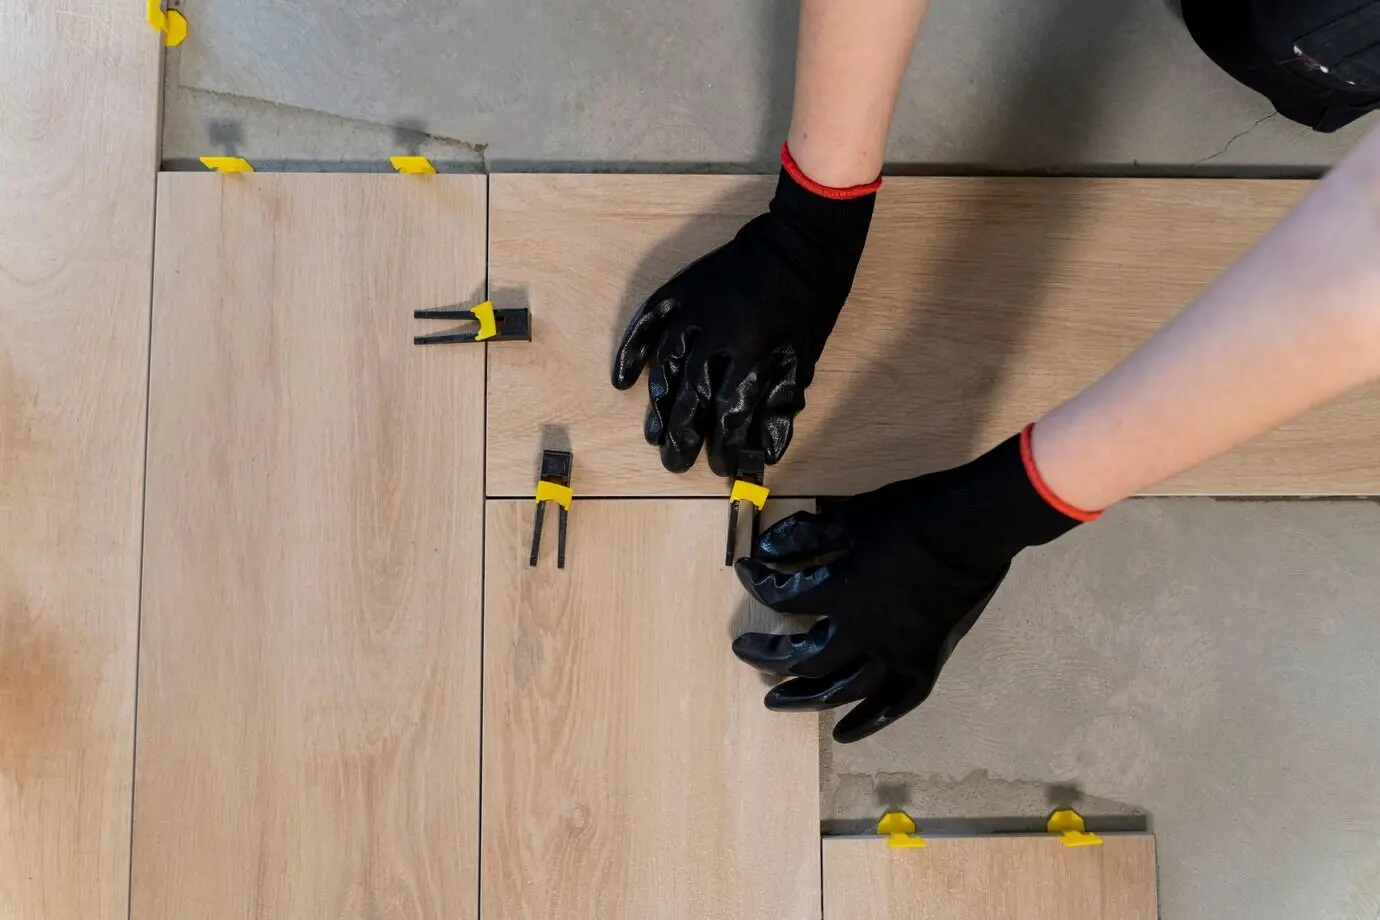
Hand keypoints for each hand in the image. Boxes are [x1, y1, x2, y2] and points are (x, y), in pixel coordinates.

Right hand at [610, 147, 876, 476]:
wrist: (799, 242)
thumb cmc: (807, 305)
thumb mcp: (804, 358)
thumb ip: (781, 403)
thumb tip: (767, 452)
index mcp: (752, 352)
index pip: (729, 414)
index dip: (725, 447)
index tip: (722, 468)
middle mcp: (715, 334)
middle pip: (691, 397)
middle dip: (682, 436)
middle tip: (675, 463)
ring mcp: (693, 310)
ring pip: (665, 367)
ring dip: (658, 405)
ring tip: (653, 435)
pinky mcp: (680, 291)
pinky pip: (647, 324)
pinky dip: (631, 352)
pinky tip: (622, 382)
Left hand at [733, 428, 1092, 742]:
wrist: (975, 526)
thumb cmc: (913, 515)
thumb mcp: (851, 516)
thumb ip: (806, 536)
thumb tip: (767, 548)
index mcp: (841, 593)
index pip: (782, 599)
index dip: (758, 584)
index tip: (748, 572)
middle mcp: (864, 634)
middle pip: (804, 660)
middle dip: (768, 656)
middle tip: (746, 653)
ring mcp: (898, 654)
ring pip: (843, 691)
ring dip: (805, 698)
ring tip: (777, 700)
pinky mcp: (926, 662)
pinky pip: (895, 704)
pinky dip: (868, 722)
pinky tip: (843, 734)